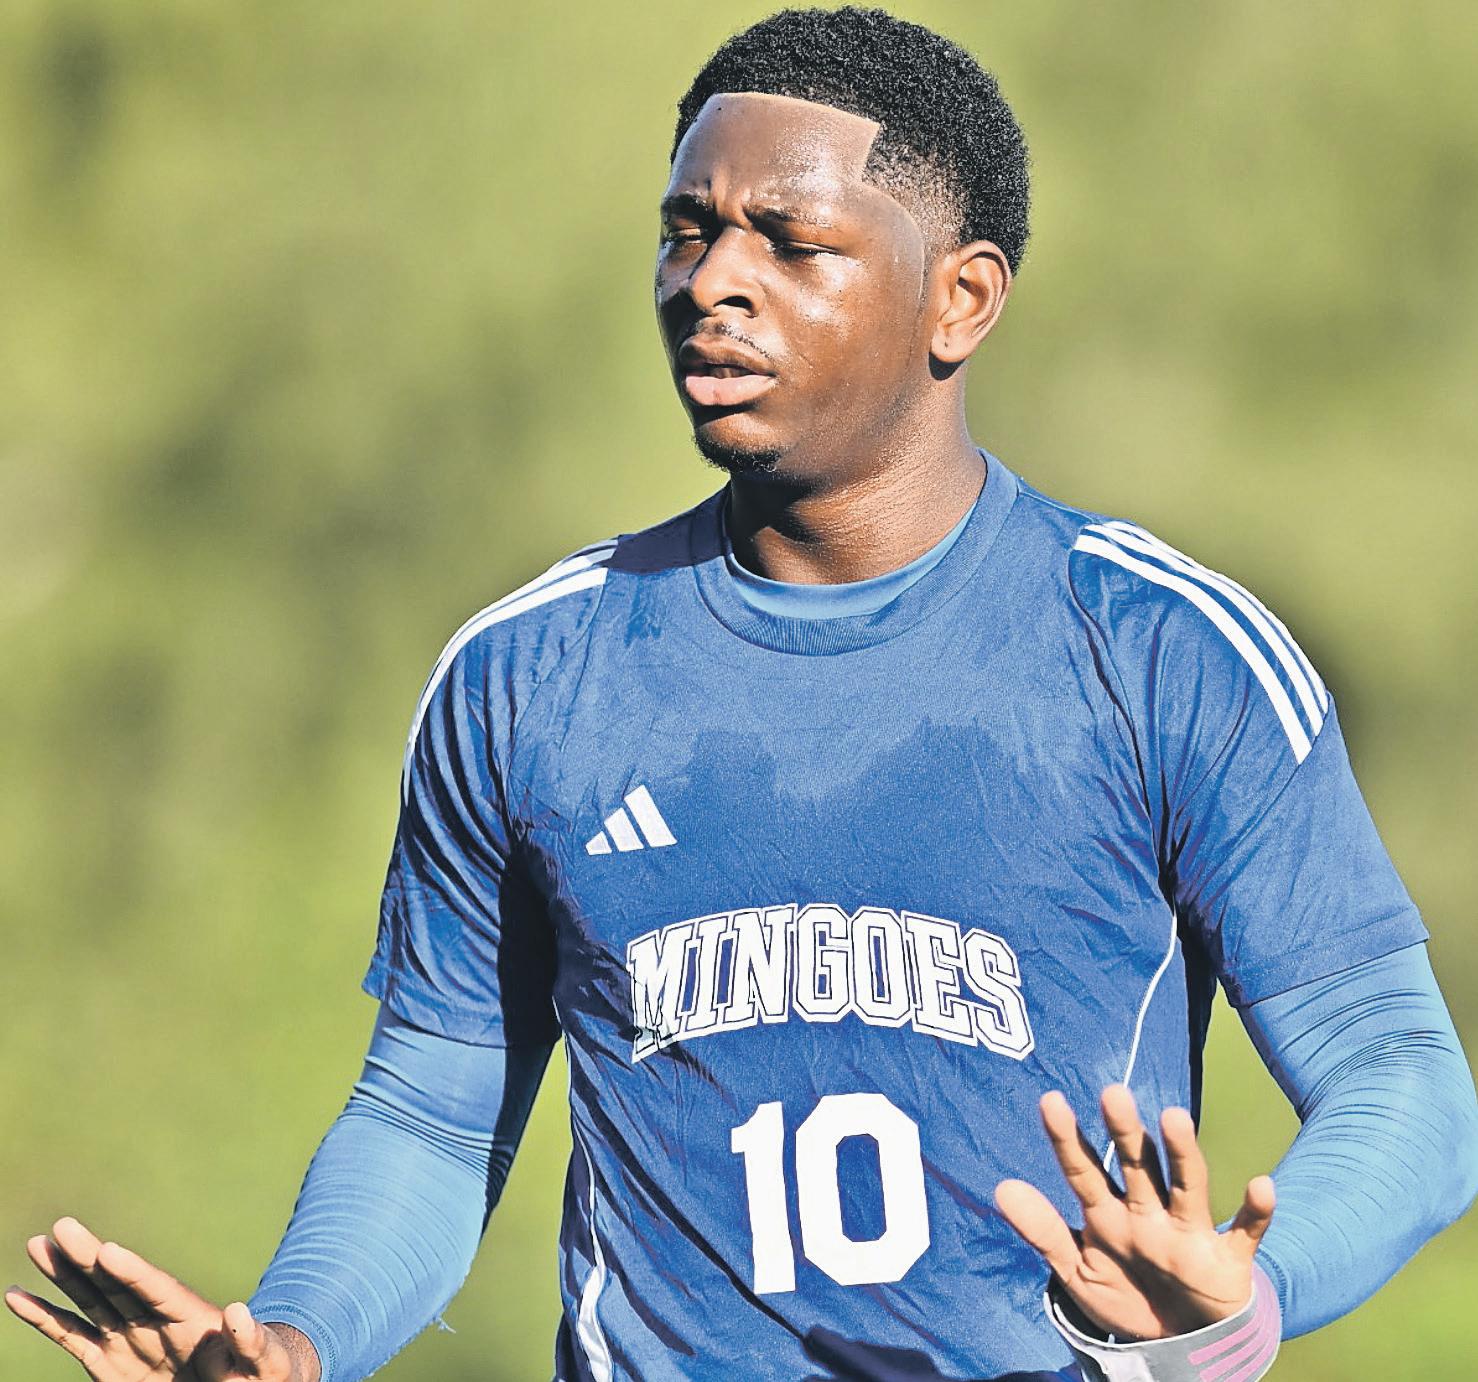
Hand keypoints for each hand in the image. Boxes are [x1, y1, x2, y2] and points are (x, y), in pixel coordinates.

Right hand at [4, 1216, 309, 1379]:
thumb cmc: (260, 1374)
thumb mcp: (263, 1360)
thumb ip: (250, 1340)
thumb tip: (238, 1311)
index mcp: (191, 1316)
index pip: (157, 1289)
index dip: (133, 1271)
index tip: (107, 1251)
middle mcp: (153, 1319)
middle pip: (116, 1283)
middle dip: (89, 1257)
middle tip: (62, 1227)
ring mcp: (128, 1337)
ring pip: (90, 1298)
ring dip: (64, 1273)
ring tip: (38, 1243)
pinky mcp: (108, 1361)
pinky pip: (72, 1336)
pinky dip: (45, 1317)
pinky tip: (17, 1295)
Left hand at [995, 1085, 1274, 1339]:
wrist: (1180, 1348)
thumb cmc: (1127, 1297)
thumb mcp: (1078, 1270)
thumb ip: (1043, 1230)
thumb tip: (1002, 1187)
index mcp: (1109, 1216)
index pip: (1082, 1172)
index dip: (1066, 1139)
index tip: (1050, 1101)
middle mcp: (1149, 1215)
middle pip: (1135, 1166)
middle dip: (1124, 1133)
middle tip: (1111, 1093)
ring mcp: (1188, 1234)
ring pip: (1187, 1186)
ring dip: (1182, 1154)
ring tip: (1174, 1118)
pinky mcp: (1228, 1260)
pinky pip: (1245, 1233)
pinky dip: (1256, 1212)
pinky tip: (1260, 1186)